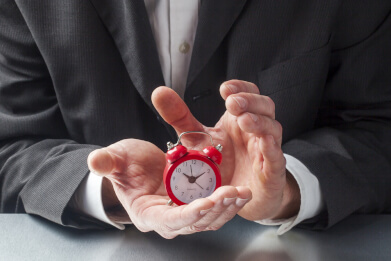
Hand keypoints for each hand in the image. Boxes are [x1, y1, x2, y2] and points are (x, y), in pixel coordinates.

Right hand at [87, 136, 250, 238]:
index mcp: (148, 214)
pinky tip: (241, 193)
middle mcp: (169, 219)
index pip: (169, 221)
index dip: (188, 215)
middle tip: (232, 194)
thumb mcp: (117, 160)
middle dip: (215, 210)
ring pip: (210, 219)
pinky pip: (216, 209)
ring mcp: (184, 213)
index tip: (205, 203)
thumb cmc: (126, 166)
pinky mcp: (196, 203)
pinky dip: (229, 202)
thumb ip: (107, 162)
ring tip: (242, 193)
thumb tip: (94, 160)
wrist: (137, 167)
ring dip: (227, 208)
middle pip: (195, 222)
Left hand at [152, 80, 299, 220]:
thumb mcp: (198, 137)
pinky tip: (262, 141)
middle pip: (264, 106)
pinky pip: (275, 157)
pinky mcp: (271, 172)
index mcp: (240, 119)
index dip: (241, 88)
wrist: (239, 195)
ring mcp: (266, 150)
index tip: (224, 89)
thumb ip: (180, 116)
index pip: (248, 94)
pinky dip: (271, 148)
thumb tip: (159, 92)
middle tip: (231, 103)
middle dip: (250, 101)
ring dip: (259, 122)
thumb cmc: (223, 163)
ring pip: (272, 129)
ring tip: (243, 120)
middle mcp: (256, 131)